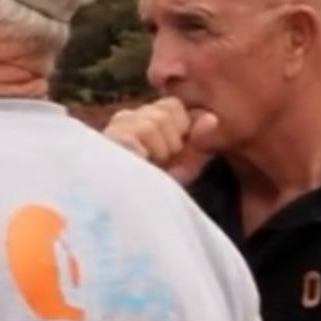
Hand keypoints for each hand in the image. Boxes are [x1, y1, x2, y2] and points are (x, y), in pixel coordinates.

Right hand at [103, 97, 219, 182]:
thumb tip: (212, 117)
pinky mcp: (108, 138)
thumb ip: (198, 142)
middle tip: (160, 164)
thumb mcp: (183, 167)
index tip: (175, 154)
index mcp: (145, 119)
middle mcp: (126, 118)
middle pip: (164, 112)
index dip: (182, 127)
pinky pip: (140, 134)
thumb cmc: (153, 190)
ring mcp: (114, 127)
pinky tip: (138, 166)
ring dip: (159, 151)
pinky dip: (146, 154)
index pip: (173, 105)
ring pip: (151, 124)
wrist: (130, 214)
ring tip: (148, 167)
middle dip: (172, 141)